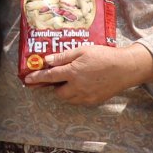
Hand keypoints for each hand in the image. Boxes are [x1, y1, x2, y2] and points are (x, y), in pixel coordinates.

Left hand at [23, 44, 152, 105]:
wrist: (126, 68)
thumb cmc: (104, 55)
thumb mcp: (82, 51)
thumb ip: (63, 57)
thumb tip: (47, 61)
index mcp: (73, 72)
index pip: (49, 77)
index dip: (37, 78)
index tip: (27, 80)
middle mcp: (78, 87)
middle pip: (57, 92)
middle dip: (53, 87)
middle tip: (55, 78)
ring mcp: (87, 96)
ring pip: (68, 99)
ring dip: (64, 91)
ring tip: (69, 81)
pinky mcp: (94, 101)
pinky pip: (79, 101)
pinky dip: (75, 95)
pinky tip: (80, 86)